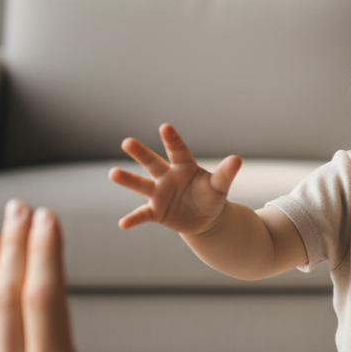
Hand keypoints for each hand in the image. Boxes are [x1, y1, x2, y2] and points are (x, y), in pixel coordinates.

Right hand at [109, 123, 241, 235]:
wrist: (205, 218)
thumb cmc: (211, 196)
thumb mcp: (220, 186)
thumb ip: (226, 173)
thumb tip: (237, 159)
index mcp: (184, 166)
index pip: (177, 150)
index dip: (172, 139)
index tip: (165, 127)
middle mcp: (167, 176)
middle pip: (152, 162)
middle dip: (141, 152)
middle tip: (127, 142)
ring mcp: (159, 194)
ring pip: (141, 185)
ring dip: (127, 179)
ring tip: (113, 173)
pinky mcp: (156, 212)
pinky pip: (142, 214)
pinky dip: (133, 219)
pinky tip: (123, 223)